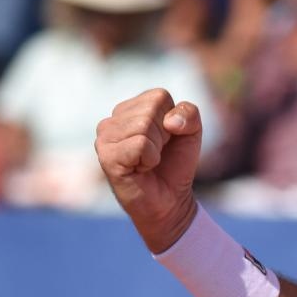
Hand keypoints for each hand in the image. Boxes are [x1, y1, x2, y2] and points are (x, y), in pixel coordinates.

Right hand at [95, 89, 202, 251]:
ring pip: (143, 126)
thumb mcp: (191, 132)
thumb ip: (189, 113)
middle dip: (164, 135)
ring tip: (147, 162)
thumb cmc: (175, 164)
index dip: (173, 120)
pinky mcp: (106, 156)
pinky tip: (140, 169)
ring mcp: (105, 137)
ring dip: (156, 149)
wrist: (169, 200)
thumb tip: (170, 121)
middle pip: (151, 110)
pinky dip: (149, 159)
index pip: (159, 96)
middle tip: (157, 154)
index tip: (166, 140)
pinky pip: (139, 144)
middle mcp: (112, 119)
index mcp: (130, 108)